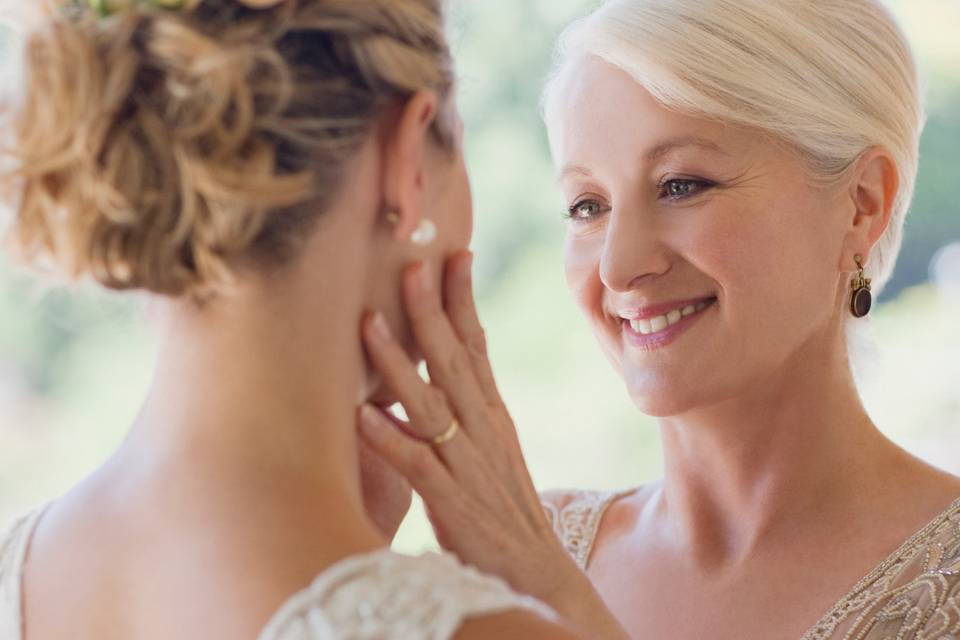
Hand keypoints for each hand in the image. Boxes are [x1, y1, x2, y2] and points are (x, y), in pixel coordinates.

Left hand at [357, 251, 627, 638]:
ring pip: (429, 404)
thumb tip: (447, 367)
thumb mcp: (495, 446)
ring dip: (398, 363)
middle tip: (411, 264)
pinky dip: (389, 438)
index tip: (454, 254)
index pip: (479, 345)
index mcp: (493, 414)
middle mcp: (482, 429)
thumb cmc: (504, 508)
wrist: (535, 569)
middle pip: (454, 361)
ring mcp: (466, 463)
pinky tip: (362, 415)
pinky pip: (415, 465)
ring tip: (369, 323)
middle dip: (430, 311)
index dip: (465, 300)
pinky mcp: (450, 501)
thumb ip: (471, 407)